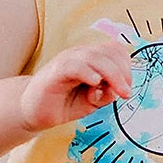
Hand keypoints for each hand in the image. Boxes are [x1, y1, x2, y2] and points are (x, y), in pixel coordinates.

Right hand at [19, 34, 134, 133]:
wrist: (35, 112)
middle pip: (109, 51)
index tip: (127, 88)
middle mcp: (80, 55)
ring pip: (94, 56)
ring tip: (117, 92)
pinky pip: (74, 65)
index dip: (127, 67)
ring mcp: (66, 60)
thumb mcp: (93, 102)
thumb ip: (106, 95)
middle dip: (123, 72)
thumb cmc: (64, 103)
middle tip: (125, 93)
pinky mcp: (54, 71)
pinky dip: (87, 72)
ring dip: (111, 74)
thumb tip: (118, 90)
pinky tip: (95, 83)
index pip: (116, 50)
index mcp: (91, 58)